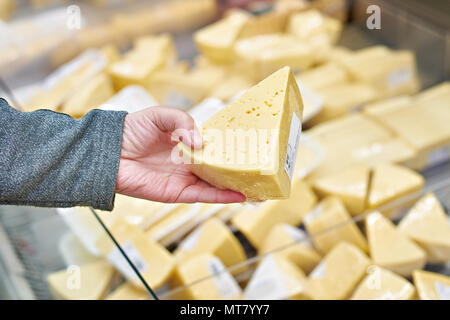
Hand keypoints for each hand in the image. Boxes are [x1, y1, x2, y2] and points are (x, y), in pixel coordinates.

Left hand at [115, 107, 245, 203]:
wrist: (108, 151)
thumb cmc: (131, 130)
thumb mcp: (160, 115)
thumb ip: (183, 122)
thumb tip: (201, 143)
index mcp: (185, 143)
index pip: (213, 146)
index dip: (230, 147)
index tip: (250, 146)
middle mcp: (187, 162)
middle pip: (218, 167)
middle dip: (237, 169)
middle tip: (260, 169)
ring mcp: (183, 178)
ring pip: (215, 183)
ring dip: (235, 186)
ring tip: (258, 186)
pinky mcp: (176, 192)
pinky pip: (202, 195)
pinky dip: (221, 197)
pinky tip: (239, 195)